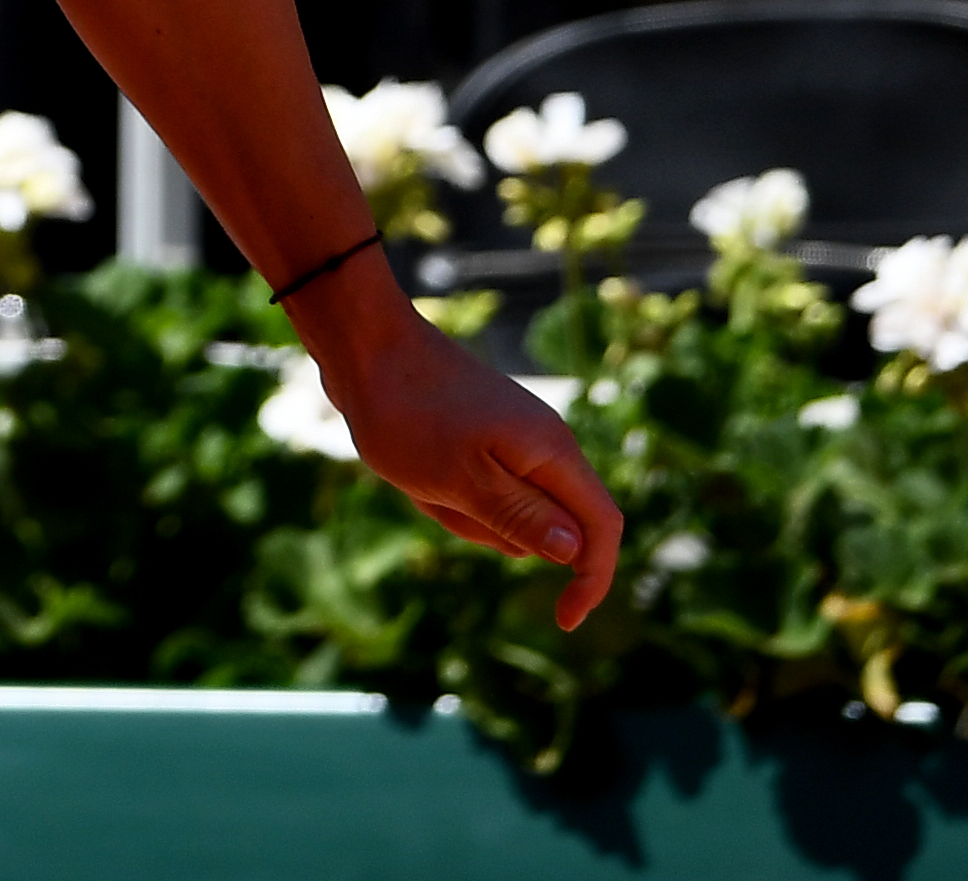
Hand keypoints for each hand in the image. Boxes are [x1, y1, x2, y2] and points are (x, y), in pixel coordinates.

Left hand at [298, 259, 623, 629]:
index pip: (602, 526)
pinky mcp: (479, 440)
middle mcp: (541, 445)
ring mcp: (510, 440)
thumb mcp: (462, 480)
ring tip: (422, 478)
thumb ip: (522, 518)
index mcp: (551, 451)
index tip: (563, 622)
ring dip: (461, 515)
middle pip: (545, 526)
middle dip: (495, 534)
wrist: (364, 346)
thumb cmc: (409, 413)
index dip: (593, 578)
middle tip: (442, 500)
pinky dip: (444, 496)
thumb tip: (575, 553)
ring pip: (504, 513)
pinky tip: (413, 470)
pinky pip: (474, 492)